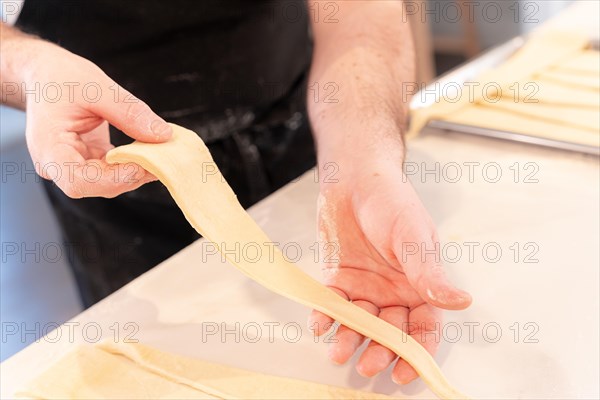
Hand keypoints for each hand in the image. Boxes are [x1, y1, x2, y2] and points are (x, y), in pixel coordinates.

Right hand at [11, 38, 170, 197]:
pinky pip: (114, 172)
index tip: (144, 164)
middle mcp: (57, 165)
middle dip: (133, 174)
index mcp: (48, 148)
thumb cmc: (61, 78)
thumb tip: (163, 135)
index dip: (115, 178)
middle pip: (98, 185)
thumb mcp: (97, 88)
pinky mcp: (88, 163)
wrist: (45, 75)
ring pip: (110, 182)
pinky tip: (151, 151)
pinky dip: (134, 163)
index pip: (79, 180)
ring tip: (162, 153)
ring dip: (137, 170)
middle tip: (164, 158)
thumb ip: (129, 112)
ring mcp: (72, 167)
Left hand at [308, 157, 471, 384]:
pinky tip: (320, 325)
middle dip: (380, 351)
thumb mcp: (413, 237)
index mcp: (420, 285)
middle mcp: (394, 292)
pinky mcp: (338, 279)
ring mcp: (365, 288)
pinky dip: (325, 317)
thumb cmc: (391, 202)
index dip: (417, 354)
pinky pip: (332, 306)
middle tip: (368, 365)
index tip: (406, 375)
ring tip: (339, 351)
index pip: (424, 328)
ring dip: (350, 339)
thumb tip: (460, 302)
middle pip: (390, 333)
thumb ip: (429, 272)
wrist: (355, 180)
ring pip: (360, 324)